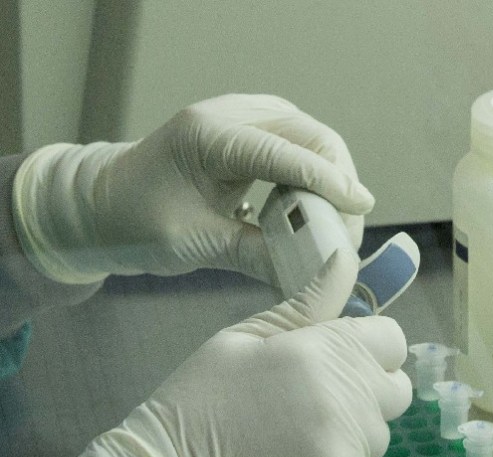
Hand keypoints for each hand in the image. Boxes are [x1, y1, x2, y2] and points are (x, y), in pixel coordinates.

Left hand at [13, 94, 371, 284]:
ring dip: (334, 179)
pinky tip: (318, 209)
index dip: (328, 180)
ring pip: (315, 139)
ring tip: (336, 228)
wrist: (103, 202)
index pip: (284, 152)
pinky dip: (319, 175)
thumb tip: (312, 276)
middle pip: (313, 136)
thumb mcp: (193, 244)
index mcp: (207, 136)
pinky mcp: (256, 129)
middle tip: (347, 234)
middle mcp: (231, 114)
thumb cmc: (135, 221)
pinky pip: (303, 146)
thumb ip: (254, 255)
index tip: (360, 207)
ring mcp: (247, 116)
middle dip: (339, 183)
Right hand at [38, 251, 412, 456]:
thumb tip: (345, 261)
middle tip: (312, 402)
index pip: (392, 341)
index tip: (339, 359)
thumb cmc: (199, 402)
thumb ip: (307, 303)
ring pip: (375, 438)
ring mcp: (349, 455)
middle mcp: (349, 401)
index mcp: (327, 351)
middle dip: (364, 392)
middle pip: (393, 392)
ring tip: (292, 439)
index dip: (369, 348)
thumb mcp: (244, 338)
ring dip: (347, 436)